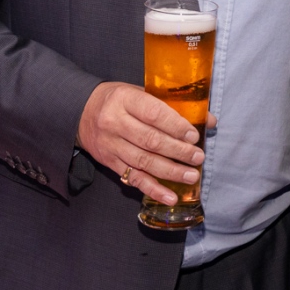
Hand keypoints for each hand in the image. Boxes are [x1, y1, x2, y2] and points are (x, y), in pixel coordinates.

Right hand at [76, 81, 203, 205]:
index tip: (193, 135)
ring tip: (191, 175)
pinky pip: (134, 179)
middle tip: (198, 157)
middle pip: (150, 140)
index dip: (175, 125)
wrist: (82, 112)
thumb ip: (171, 105)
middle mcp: (115, 122)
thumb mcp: (140, 92)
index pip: (153, 113)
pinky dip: (153, 189)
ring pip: (144, 161)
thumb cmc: (119, 100)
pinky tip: (170, 196)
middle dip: (178, 151)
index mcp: (124, 99)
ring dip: (170, 171)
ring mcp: (111, 145)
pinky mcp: (110, 163)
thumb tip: (208, 119)